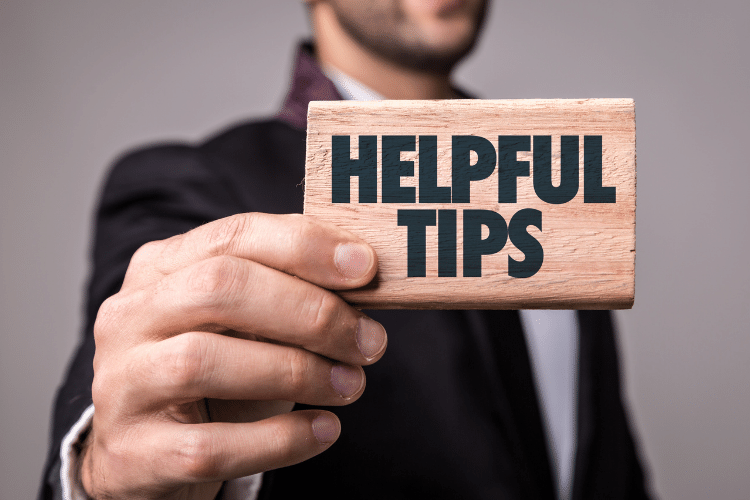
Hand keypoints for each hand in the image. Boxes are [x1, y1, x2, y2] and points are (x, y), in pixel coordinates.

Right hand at [80, 213, 386, 499]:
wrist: (147, 449)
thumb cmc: (213, 371)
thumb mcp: (242, 321)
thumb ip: (286, 291)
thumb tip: (363, 279)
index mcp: (161, 268)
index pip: (233, 236)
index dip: (304, 248)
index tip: (365, 268)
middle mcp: (130, 317)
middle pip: (219, 289)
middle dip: (309, 312)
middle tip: (368, 341)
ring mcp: (123, 384)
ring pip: (203, 362)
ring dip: (296, 372)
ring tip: (350, 385)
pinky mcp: (135, 452)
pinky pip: (211, 446)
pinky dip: (279, 440)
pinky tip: (324, 430)